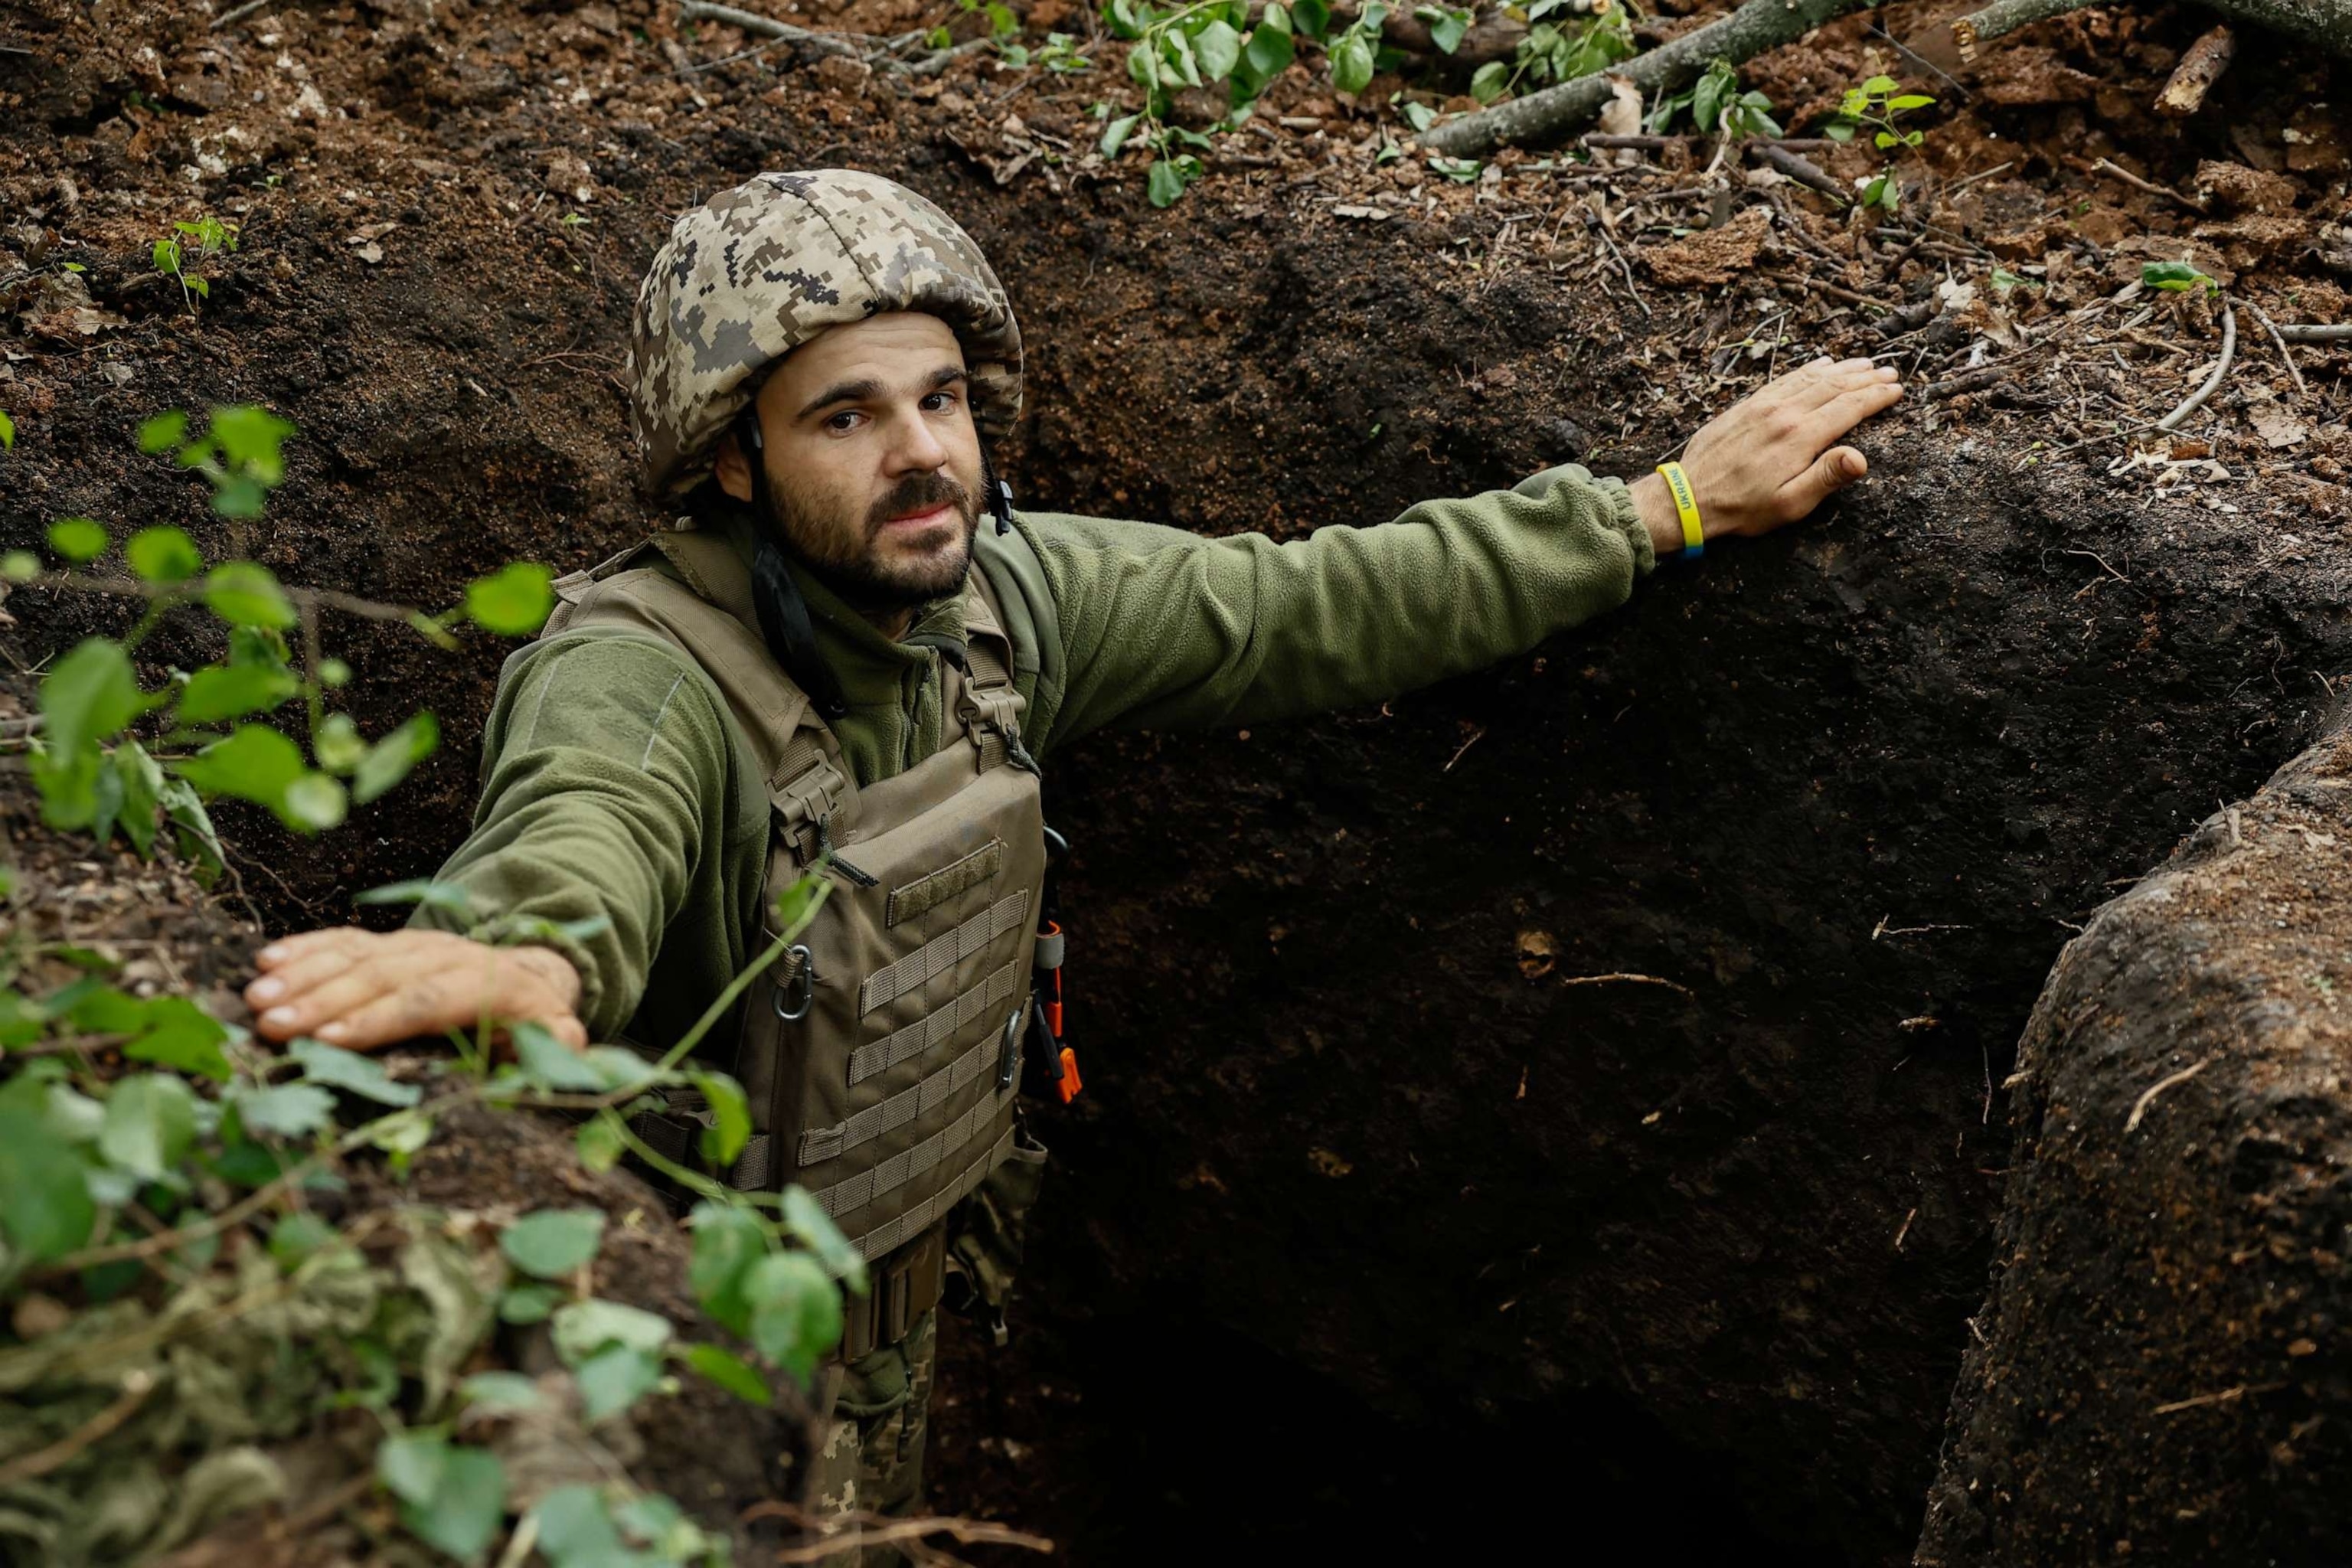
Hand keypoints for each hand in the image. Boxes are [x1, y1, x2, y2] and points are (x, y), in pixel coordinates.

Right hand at [243, 928, 587, 1051]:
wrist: (531, 976)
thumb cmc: (533, 1028)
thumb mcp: (557, 1037)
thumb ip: (561, 1042)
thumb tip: (571, 1041)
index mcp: (494, 986)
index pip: (430, 1000)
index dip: (381, 1018)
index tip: (332, 1040)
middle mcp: (451, 957)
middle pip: (383, 975)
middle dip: (324, 1000)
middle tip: (271, 1023)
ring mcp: (418, 945)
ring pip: (358, 955)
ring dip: (304, 974)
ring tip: (256, 998)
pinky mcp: (392, 941)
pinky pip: (346, 941)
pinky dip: (307, 949)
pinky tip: (266, 961)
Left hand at [1630, 357, 1903, 556]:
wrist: (1689, 497)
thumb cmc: (1742, 507)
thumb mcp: (1790, 504)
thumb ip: (1826, 478)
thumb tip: (1860, 458)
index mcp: (1800, 436)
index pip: (1849, 407)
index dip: (1876, 397)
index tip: (1897, 390)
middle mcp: (1784, 413)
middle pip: (1834, 387)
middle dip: (1866, 378)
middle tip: (1890, 372)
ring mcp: (1763, 405)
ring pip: (1811, 378)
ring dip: (1841, 369)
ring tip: (1864, 363)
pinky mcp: (1747, 405)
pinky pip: (1785, 379)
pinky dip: (1808, 369)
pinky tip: (1820, 364)